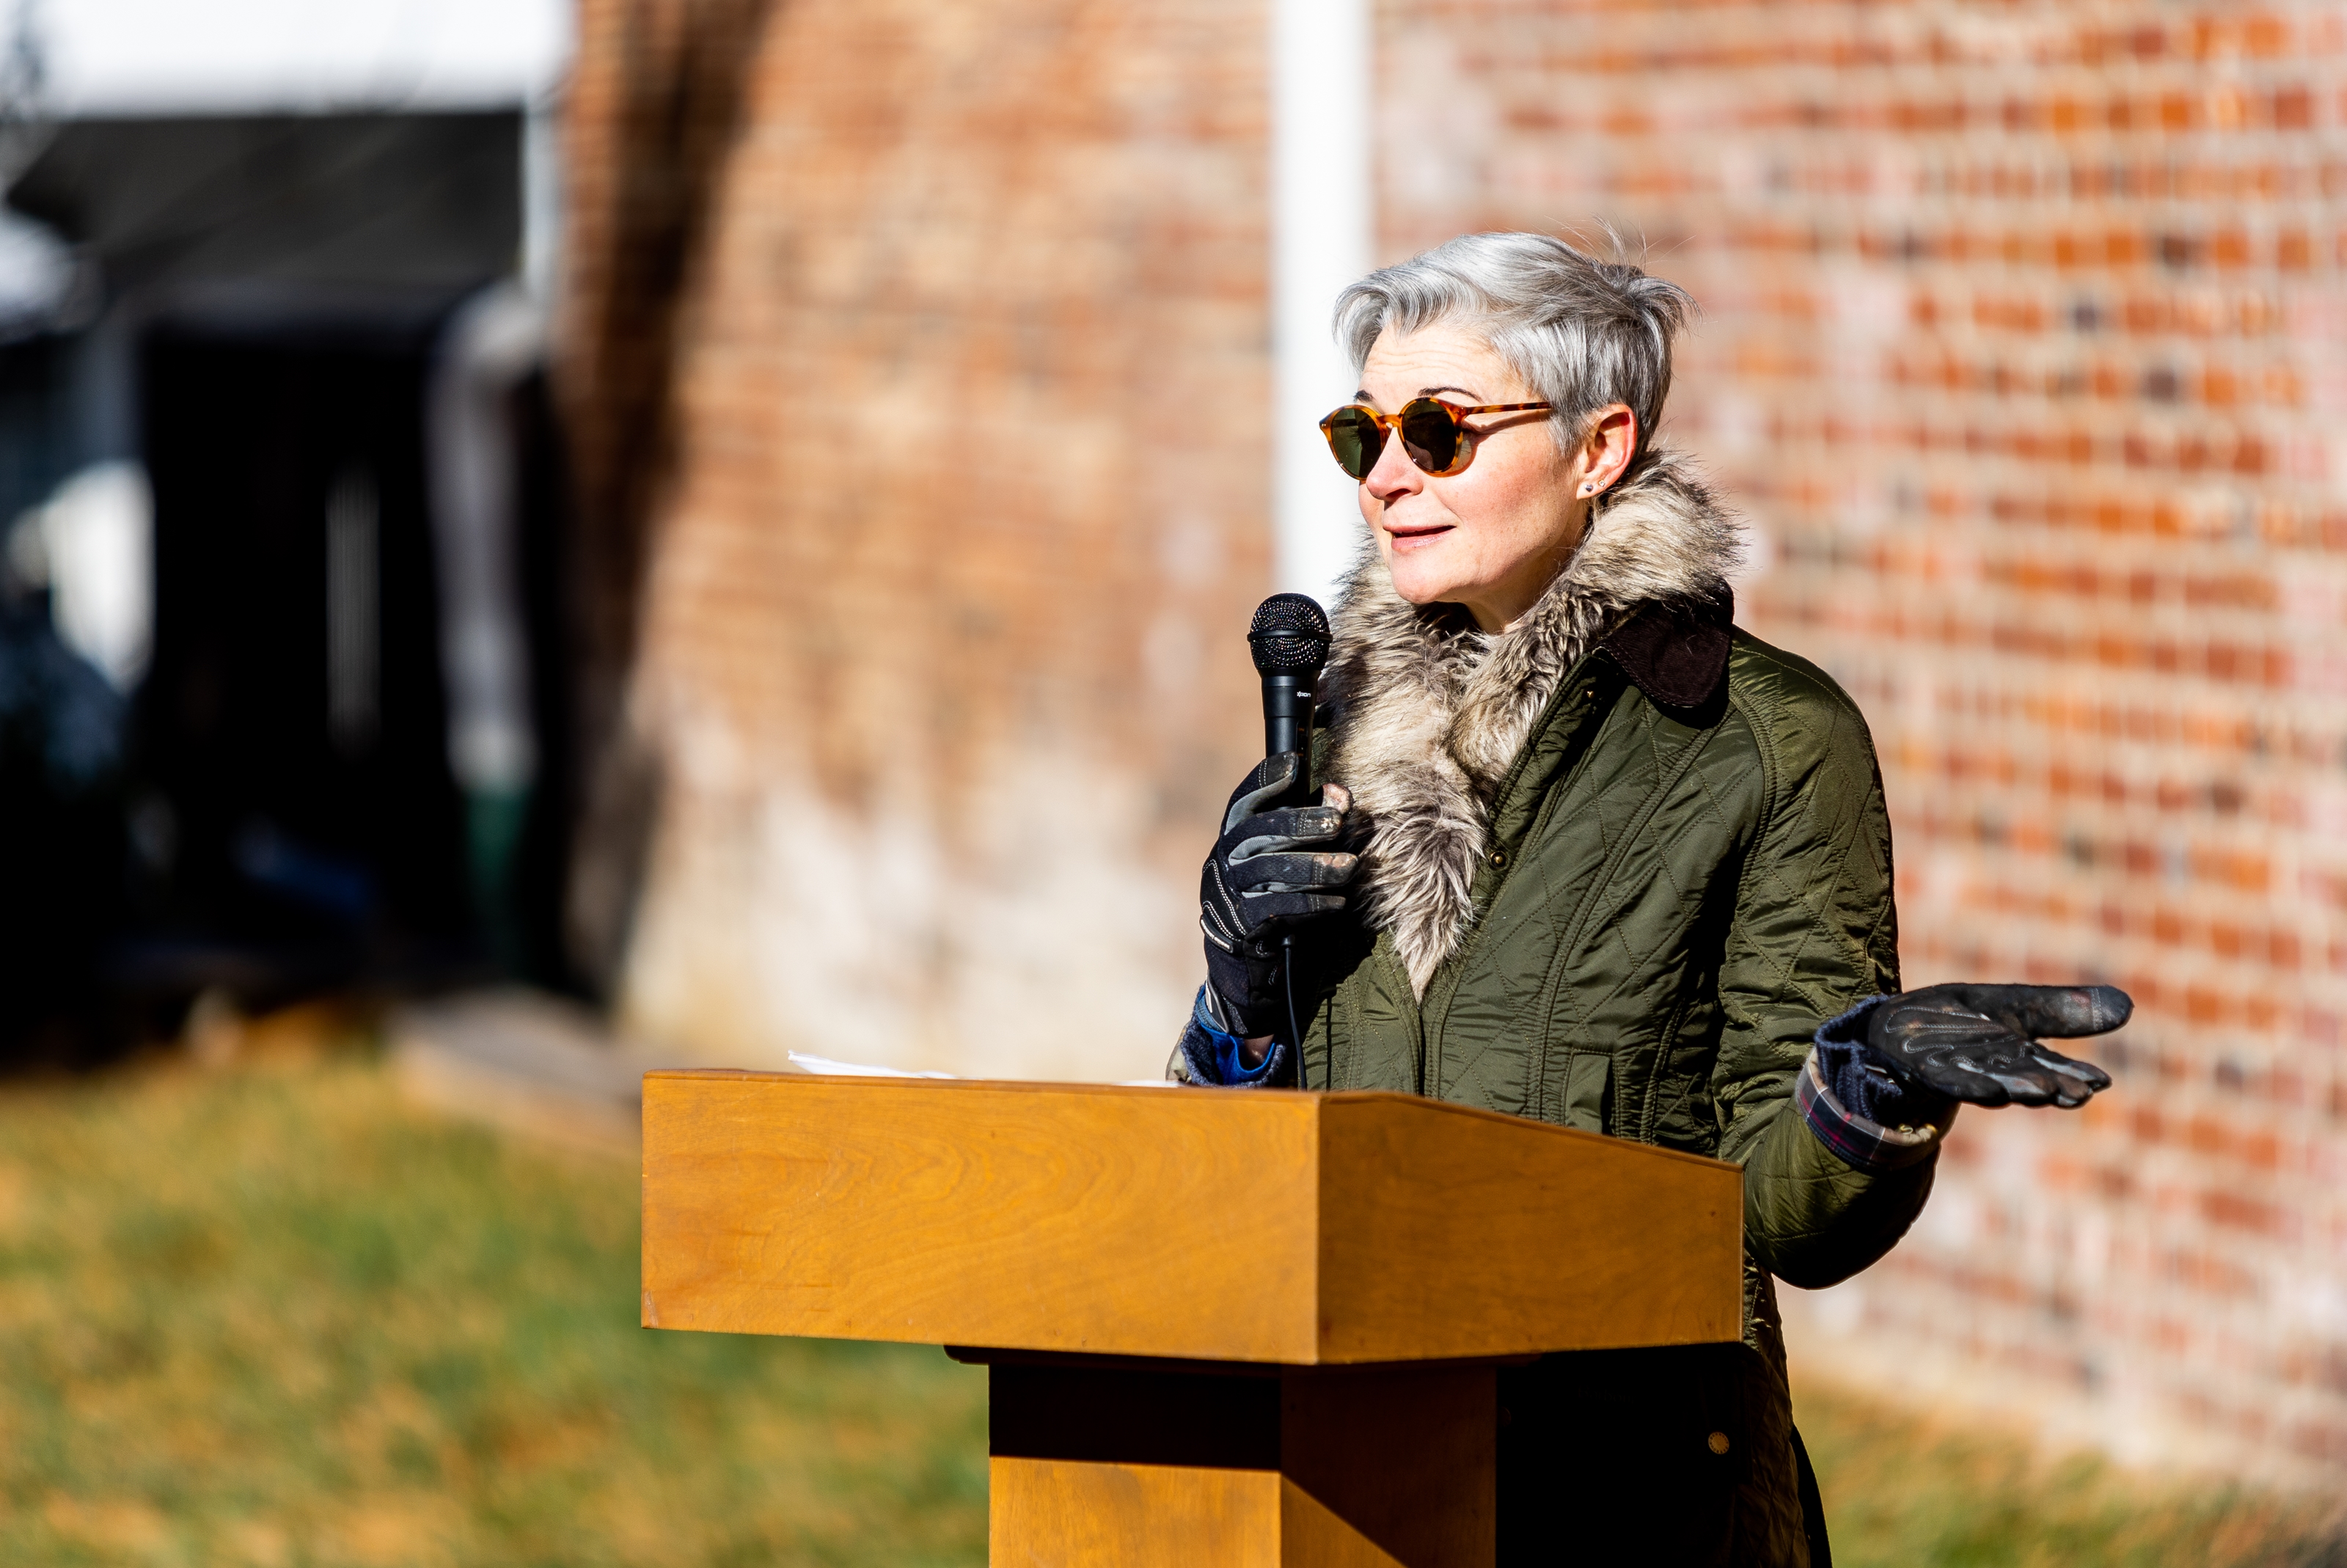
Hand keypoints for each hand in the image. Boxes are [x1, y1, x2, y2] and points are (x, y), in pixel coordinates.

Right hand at [1199, 754, 1357, 1036]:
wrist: (1248, 962)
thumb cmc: (1275, 896)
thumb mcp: (1290, 856)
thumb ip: (1313, 822)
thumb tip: (1339, 793)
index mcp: (1234, 835)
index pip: (1245, 799)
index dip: (1267, 779)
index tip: (1295, 765)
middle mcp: (1225, 858)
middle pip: (1261, 831)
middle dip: (1302, 823)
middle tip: (1337, 823)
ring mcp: (1230, 892)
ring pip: (1272, 870)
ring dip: (1317, 866)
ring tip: (1350, 866)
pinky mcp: (1243, 925)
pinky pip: (1278, 909)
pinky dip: (1312, 904)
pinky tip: (1338, 902)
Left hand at [1866, 984, 2126, 1107]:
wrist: (1893, 1028)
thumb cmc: (1958, 1022)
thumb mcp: (2012, 1006)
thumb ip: (2062, 1010)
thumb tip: (2129, 1005)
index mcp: (2018, 1056)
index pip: (2054, 1068)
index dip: (2076, 1076)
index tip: (2101, 1082)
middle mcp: (1994, 1069)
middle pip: (2028, 1078)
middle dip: (2053, 1086)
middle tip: (2079, 1093)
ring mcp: (1960, 1073)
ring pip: (1994, 1082)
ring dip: (2017, 1088)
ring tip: (2043, 1091)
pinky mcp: (1927, 1071)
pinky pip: (1950, 1081)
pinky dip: (1969, 1085)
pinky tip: (1989, 1091)